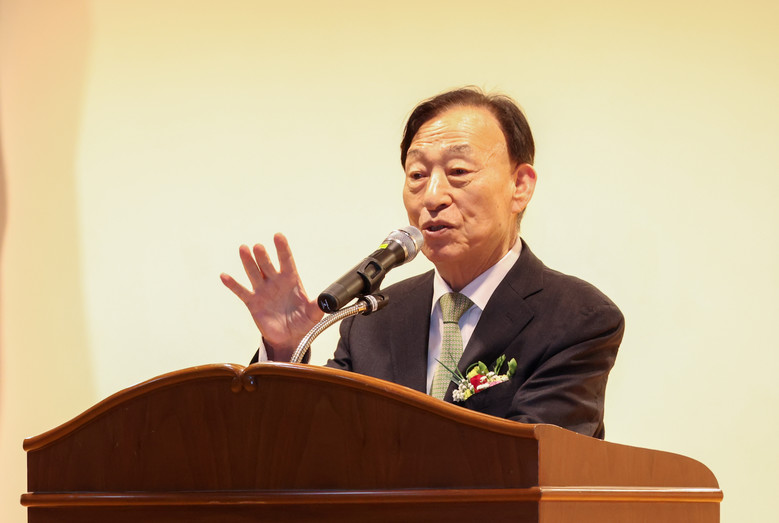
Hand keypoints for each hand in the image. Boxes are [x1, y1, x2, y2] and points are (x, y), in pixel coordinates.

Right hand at [220, 233, 323, 360]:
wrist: (290, 337)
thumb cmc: (303, 322)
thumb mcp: (313, 315)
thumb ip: (317, 306)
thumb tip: (326, 300)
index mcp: (291, 280)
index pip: (287, 261)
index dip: (282, 249)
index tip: (278, 236)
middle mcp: (275, 282)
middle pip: (267, 265)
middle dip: (263, 256)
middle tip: (259, 247)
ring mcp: (263, 290)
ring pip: (254, 273)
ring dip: (248, 262)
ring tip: (244, 249)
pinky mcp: (253, 302)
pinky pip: (241, 292)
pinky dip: (233, 284)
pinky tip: (224, 276)